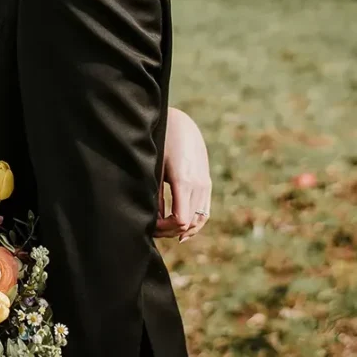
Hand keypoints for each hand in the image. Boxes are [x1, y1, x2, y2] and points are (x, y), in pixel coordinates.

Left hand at [156, 106, 211, 240]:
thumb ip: (157, 195)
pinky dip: (195, 224)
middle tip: (152, 230)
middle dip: (170, 231)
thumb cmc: (162, 143)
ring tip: (164, 232)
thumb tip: (154, 220)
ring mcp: (205, 185)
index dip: (164, 228)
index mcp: (184, 181)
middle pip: (189, 223)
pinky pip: (205, 212)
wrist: (182, 124)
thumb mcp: (156, 168)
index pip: (180, 220)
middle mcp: (199, 185)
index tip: (149, 225)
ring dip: (182, 230)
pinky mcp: (207, 184)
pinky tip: (182, 231)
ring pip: (199, 220)